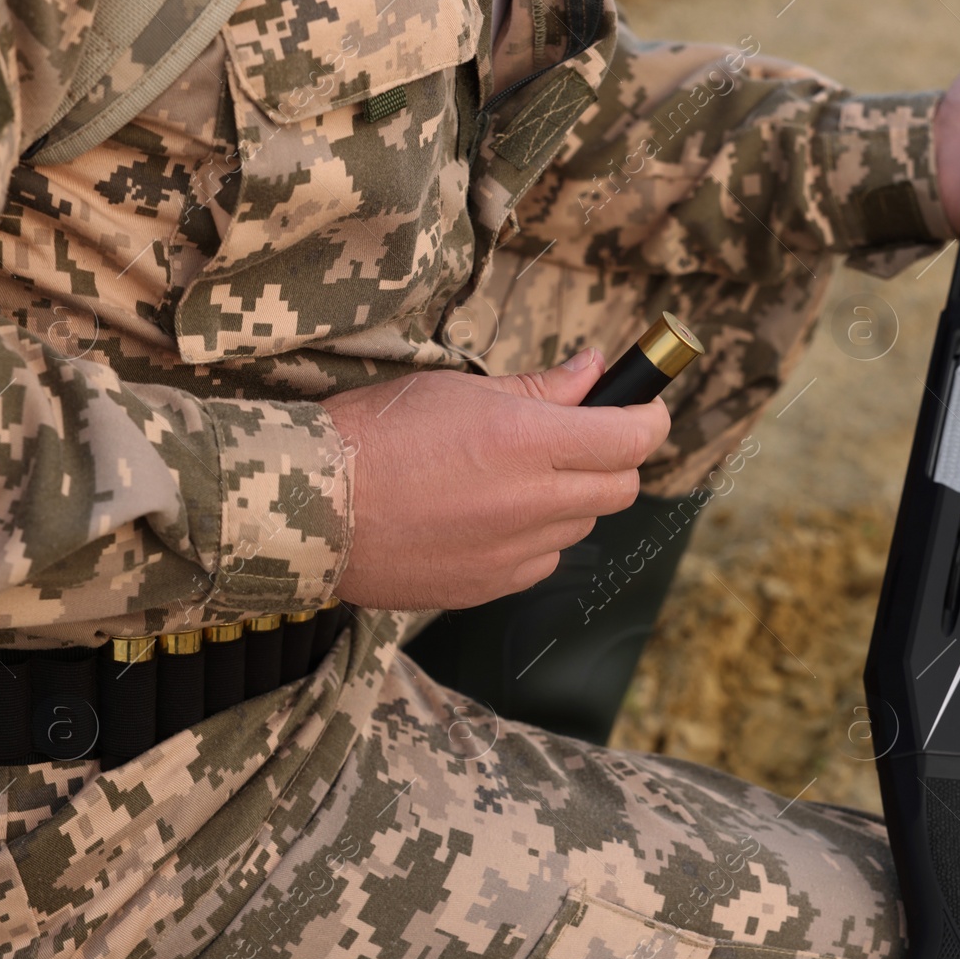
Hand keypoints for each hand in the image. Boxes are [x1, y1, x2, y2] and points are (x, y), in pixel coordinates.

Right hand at [324, 349, 671, 610]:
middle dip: (615, 459)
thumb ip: (541, 387)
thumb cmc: (374, 434)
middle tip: (583, 438)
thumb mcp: (460, 390)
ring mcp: (513, 552)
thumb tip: (594, 370)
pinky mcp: (490, 588)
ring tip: (516, 477)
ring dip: (570, 499)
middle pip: (621, 488)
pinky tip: (489, 517)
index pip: (632, 437)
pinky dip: (533, 537)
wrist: (309, 507)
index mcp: (527, 440)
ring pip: (581, 525)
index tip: (645, 408)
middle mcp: (531, 502)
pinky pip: (541, 560)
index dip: (650, 419)